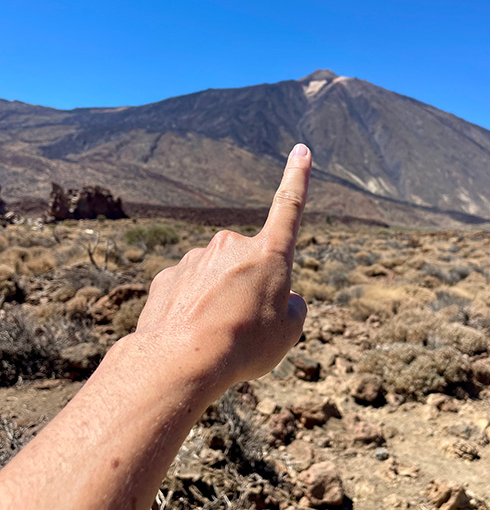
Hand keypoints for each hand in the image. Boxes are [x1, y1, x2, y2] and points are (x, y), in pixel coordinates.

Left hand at [133, 143, 311, 394]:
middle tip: (246, 326)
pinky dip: (192, 309)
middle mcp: (231, 246)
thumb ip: (293, 309)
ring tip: (216, 336)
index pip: (289, 207)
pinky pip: (188, 291)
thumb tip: (286, 300)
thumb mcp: (288, 333)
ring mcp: (196, 258)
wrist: (182, 359)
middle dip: (249, 289)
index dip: (297, 178)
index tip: (301, 150)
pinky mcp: (168, 276)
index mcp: (268, 253)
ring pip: (216, 279)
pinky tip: (190, 334)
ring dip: (219, 301)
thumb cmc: (245, 345)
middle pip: (248, 265)